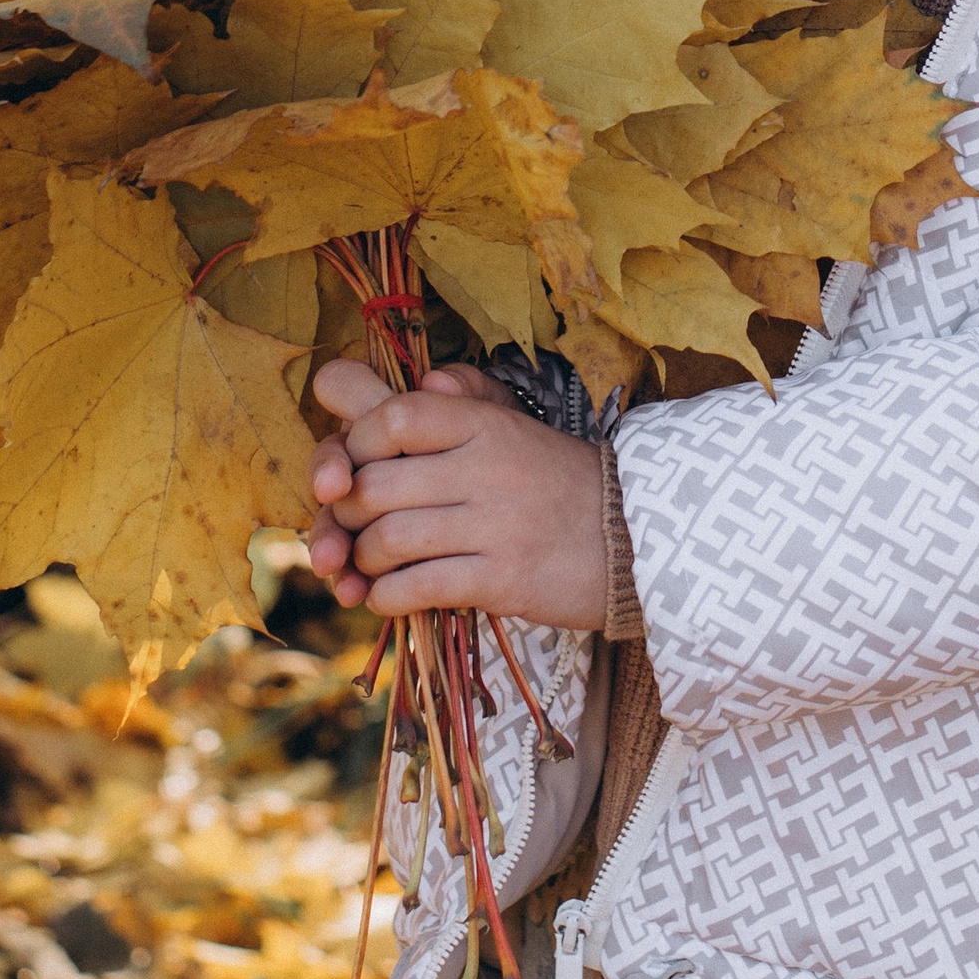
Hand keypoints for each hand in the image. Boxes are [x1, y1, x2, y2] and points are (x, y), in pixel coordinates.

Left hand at [304, 361, 609, 629]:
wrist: (632, 539)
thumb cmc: (557, 483)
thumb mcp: (514, 427)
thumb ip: (464, 398)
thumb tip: (425, 382)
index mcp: (485, 425)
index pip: (395, 416)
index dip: (355, 443)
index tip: (357, 468)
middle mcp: (486, 467)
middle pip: (374, 486)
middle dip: (346, 516)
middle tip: (353, 528)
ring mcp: (495, 525)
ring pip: (386, 539)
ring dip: (364, 560)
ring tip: (374, 564)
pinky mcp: (502, 579)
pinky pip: (416, 587)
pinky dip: (387, 596)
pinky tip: (391, 595)